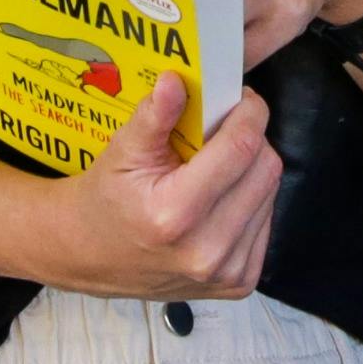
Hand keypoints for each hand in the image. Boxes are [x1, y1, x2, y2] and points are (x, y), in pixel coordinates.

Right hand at [29, 78, 279, 303]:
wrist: (92, 256)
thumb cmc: (107, 199)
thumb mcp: (122, 151)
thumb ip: (153, 115)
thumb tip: (176, 80)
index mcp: (175, 215)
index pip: (241, 149)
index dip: (249, 113)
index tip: (242, 97)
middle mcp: (207, 250)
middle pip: (265, 169)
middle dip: (250, 139)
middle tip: (224, 129)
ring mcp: (226, 273)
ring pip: (270, 193)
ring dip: (250, 170)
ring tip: (216, 166)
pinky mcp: (239, 283)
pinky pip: (266, 222)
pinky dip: (249, 200)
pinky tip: (219, 197)